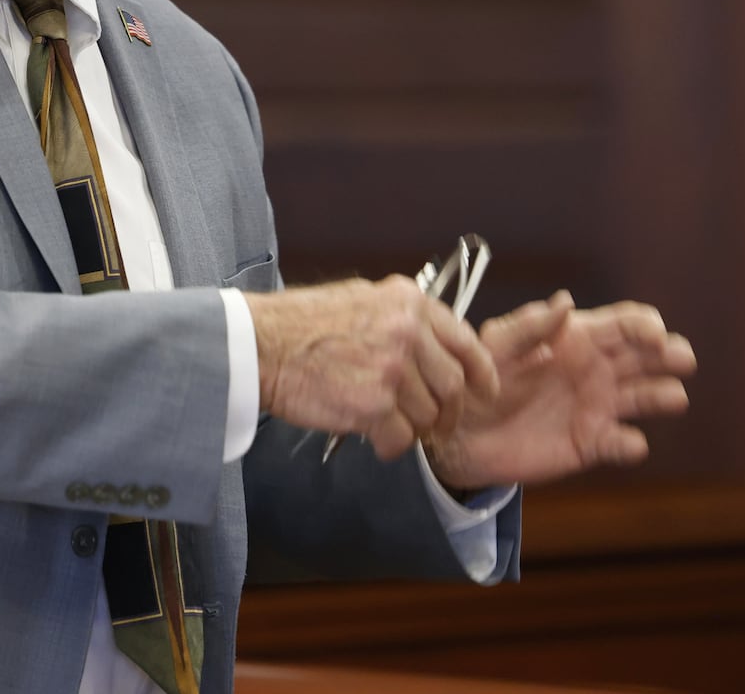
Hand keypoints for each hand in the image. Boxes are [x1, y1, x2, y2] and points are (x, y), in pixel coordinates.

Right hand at [245, 276, 499, 461]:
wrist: (261, 344)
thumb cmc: (300, 324)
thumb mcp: (360, 299)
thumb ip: (400, 317)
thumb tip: (430, 343)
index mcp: (408, 301)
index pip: (465, 341)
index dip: (481, 373)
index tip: (484, 392)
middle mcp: (407, 330)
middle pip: (451, 386)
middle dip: (448, 414)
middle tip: (437, 427)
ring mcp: (392, 368)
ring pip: (426, 415)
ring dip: (412, 429)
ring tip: (388, 428)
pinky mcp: (374, 404)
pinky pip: (400, 438)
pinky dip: (390, 446)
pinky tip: (374, 440)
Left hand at [425, 291, 696, 489]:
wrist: (460, 432)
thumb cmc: (477, 378)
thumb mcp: (496, 346)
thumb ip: (529, 326)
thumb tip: (566, 300)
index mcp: (576, 338)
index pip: (621, 324)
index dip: (643, 324)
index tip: (654, 332)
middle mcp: (595, 369)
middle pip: (644, 357)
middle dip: (668, 354)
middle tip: (682, 357)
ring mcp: (597, 406)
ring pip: (643, 397)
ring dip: (662, 395)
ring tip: (673, 397)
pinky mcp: (590, 443)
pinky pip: (620, 444)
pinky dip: (630, 444)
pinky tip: (630, 442)